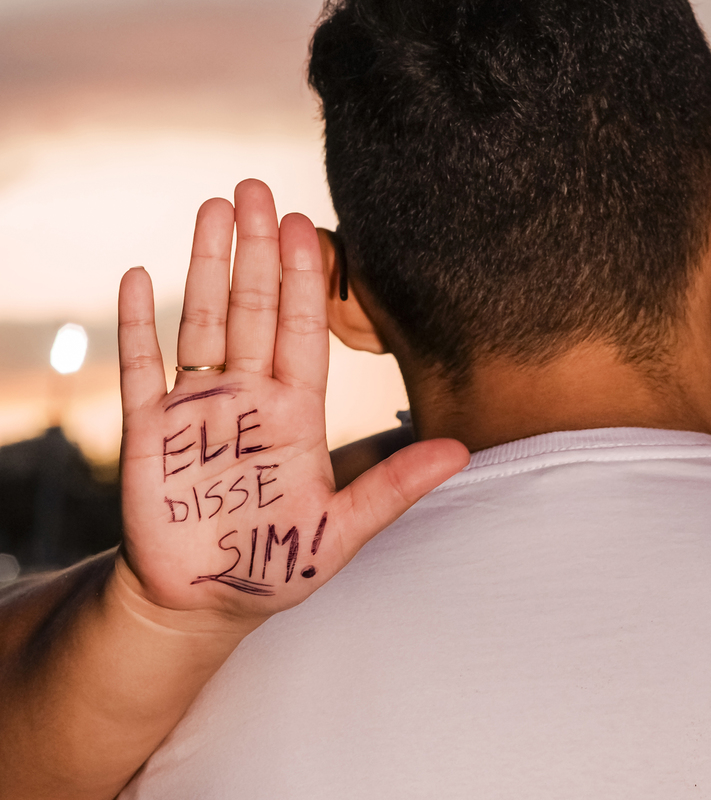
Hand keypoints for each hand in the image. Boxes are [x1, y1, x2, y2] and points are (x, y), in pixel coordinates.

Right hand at [116, 179, 467, 629]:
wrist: (205, 603)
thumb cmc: (276, 566)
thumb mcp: (344, 528)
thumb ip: (396, 486)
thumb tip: (464, 451)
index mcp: (295, 414)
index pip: (301, 332)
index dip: (303, 281)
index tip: (309, 226)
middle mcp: (248, 400)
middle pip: (251, 311)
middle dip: (256, 251)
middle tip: (259, 187)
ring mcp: (197, 411)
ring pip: (201, 323)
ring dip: (206, 267)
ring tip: (214, 208)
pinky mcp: (149, 433)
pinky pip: (142, 369)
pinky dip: (139, 326)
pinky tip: (140, 276)